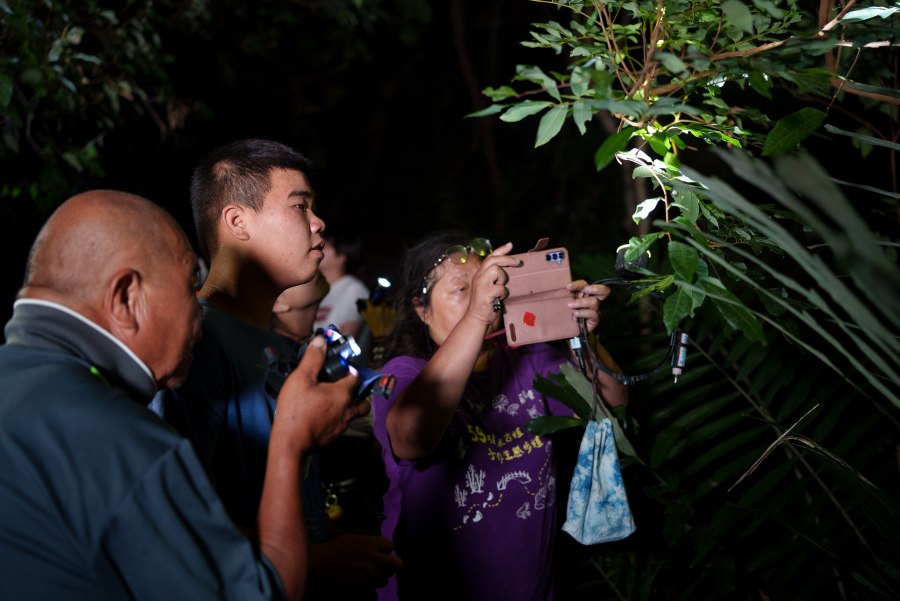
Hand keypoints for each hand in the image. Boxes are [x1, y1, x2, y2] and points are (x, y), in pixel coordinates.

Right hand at [273, 336, 369, 452]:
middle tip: (347, 387)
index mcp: (342, 394)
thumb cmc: (296, 411)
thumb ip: (313, 359)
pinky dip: (338, 419)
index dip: (351, 370)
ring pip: (353, 414)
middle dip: (359, 393)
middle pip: (363, 401)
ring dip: (349, 407)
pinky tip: (324, 416)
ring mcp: (342, 426)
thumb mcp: (301, 378)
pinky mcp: (333, 437)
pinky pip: (342, 425)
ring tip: (335, 401)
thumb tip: (321, 341)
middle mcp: (347, 410)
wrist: (291, 444)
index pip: (356, 377)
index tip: (343, 366)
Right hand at [310, 533, 402, 591]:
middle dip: (393, 565)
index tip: (381, 554)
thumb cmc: (333, 548)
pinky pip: (375, 586)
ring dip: (381, 577)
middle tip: (385, 567)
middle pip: (397, 563)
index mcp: (370, 542)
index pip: (390, 546)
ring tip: (373, 576)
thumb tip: (374, 543)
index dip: (387, 550)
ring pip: (387, 578)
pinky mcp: (364, 584)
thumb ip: (366, 541)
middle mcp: (374, 556)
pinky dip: (372, 585)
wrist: (320, 563)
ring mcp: (370, 572)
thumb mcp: (351, 538)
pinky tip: (365, 582)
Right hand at [466, 242, 520, 325]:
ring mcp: (481, 284)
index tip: (510, 245)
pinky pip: (501, 288)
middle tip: (518, 262)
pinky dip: (503, 294)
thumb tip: (506, 269)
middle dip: (507, 259)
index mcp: (480, 274)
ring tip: (499, 290)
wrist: (476, 319)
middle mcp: (479, 277)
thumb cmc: (485, 304)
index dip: (500, 250)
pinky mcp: (485, 293)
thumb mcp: (488, 287)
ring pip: (496, 270)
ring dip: (502, 279)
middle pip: (493, 260)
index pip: (489, 258)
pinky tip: (498, 300)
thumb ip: (494, 278)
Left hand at [567, 280, 610, 333]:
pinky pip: (593, 314)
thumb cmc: (565, 314)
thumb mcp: (563, 303)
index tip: (568, 287)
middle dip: (595, 288)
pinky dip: (583, 312)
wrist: (567, 329)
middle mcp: (591, 300)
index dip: (578, 284)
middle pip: (604, 290)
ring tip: (571, 306)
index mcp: (584, 294)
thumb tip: (559, 288)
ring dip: (582, 302)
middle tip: (584, 290)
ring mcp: (594, 310)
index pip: (585, 284)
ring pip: (594, 302)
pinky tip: (575, 314)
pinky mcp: (595, 320)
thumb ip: (564, 296)